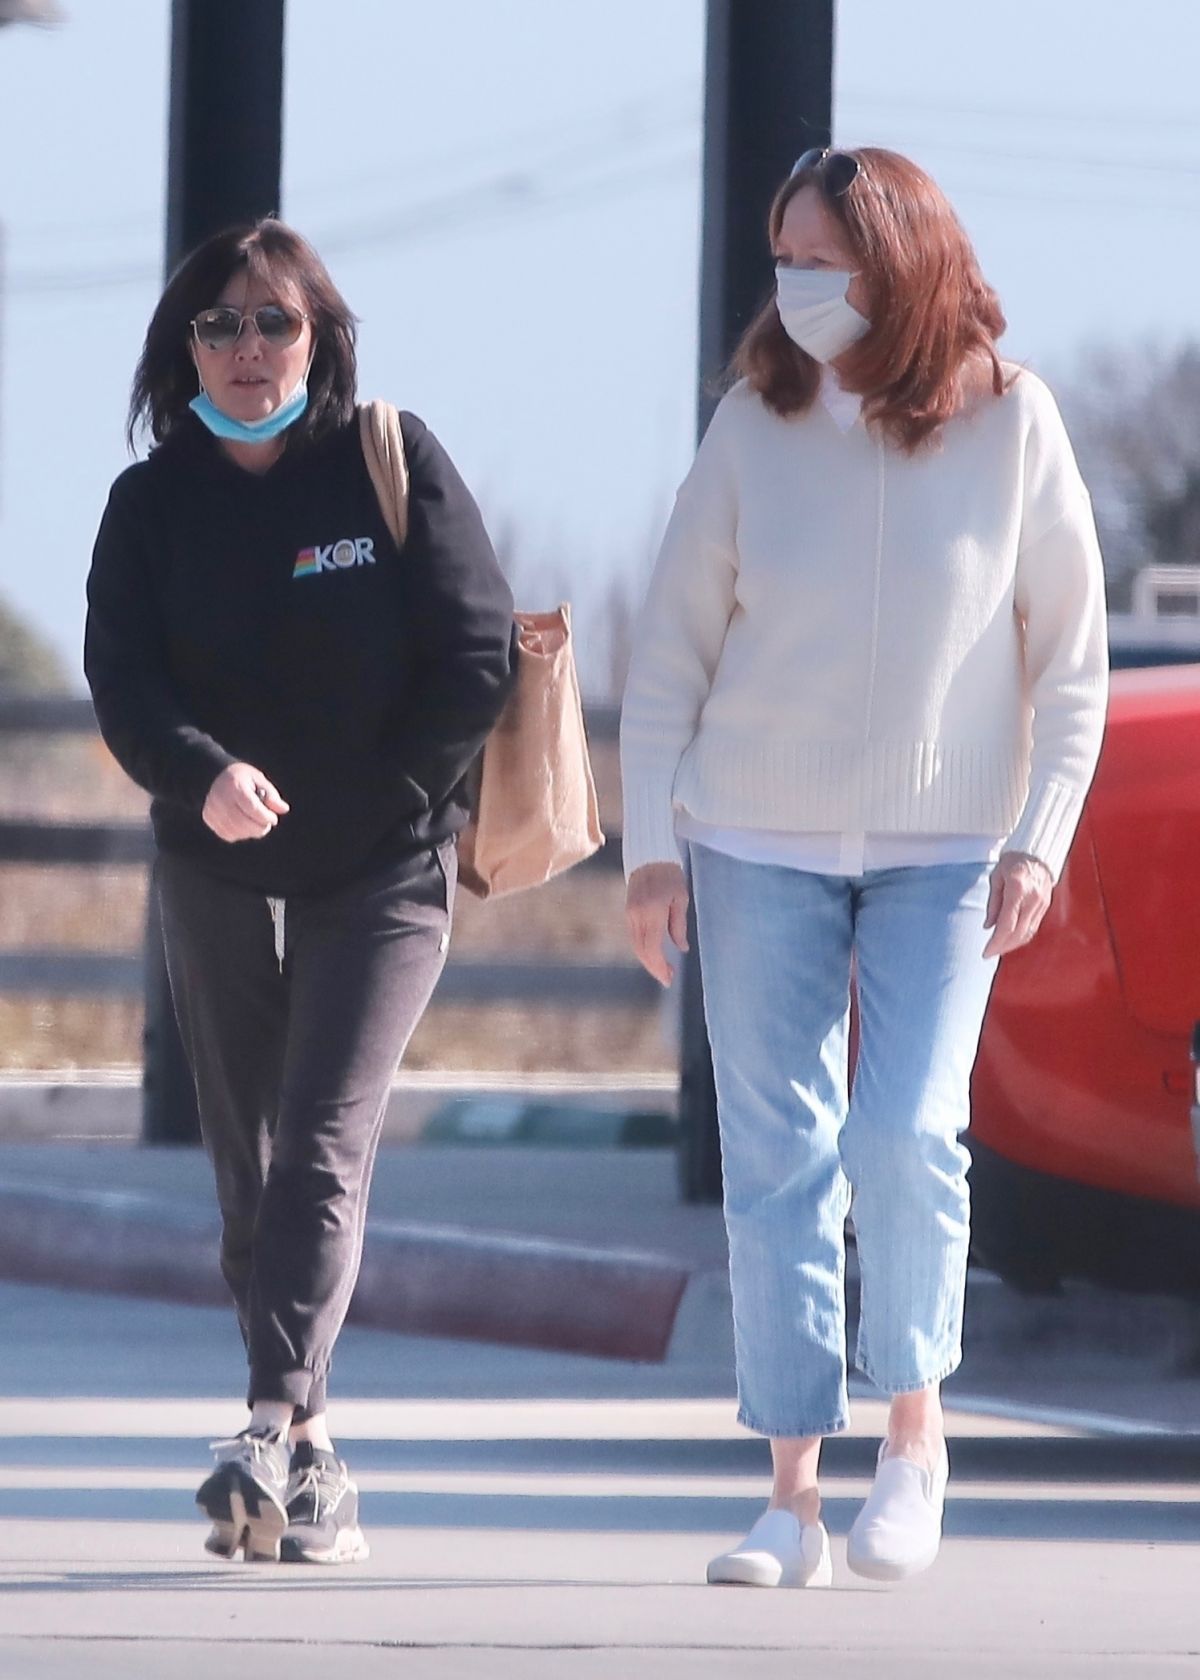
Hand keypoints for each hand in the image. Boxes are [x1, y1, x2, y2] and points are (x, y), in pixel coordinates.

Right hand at [202, 763, 289, 842]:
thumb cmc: (242, 778)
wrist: (216, 775)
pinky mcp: (209, 818)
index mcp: (234, 785)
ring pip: (235, 831)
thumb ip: (272, 795)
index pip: (251, 807)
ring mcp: (212, 809)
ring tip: (257, 825)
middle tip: (267, 824)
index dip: (265, 817)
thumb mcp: (259, 779)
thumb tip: (283, 809)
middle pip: (242, 822)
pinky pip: (228, 834)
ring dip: (251, 832)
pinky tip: (245, 826)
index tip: (273, 819)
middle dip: (260, 827)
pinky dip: (240, 834)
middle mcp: (220, 797)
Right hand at [626, 862, 690, 986]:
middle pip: (642, 950)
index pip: (653, 948)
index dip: (659, 966)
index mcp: (653, 912)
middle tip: (668, 978)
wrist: (649, 857)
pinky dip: (643, 949)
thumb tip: (681, 948)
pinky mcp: (628, 912)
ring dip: (648, 960)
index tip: (668, 978)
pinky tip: (654, 954)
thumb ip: (679, 925)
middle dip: (654, 967)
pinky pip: (634, 936)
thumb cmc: (670, 876)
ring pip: (636, 945)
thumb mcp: (681, 899)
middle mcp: (638, 916)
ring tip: (663, 969)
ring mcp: (630, 914)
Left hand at [983, 851, 1052, 958]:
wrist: (1036, 852)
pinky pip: (1034, 926)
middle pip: (1018, 933)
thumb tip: (988, 926)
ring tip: (998, 948)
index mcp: (1017, 889)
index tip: (986, 952)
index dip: (996, 942)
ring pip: (1028, 932)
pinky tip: (1011, 939)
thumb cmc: (1013, 862)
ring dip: (1012, 944)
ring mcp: (1041, 903)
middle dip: (1003, 947)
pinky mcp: (1046, 905)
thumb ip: (993, 903)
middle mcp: (1032, 899)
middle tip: (990, 953)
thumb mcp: (996, 878)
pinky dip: (1022, 936)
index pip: (1006, 925)